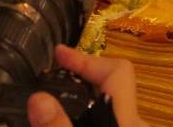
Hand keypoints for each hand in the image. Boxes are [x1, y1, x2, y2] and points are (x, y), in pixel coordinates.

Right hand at [28, 45, 144, 126]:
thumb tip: (38, 99)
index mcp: (127, 121)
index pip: (118, 70)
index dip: (85, 59)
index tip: (58, 53)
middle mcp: (134, 123)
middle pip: (110, 87)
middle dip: (79, 79)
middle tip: (46, 80)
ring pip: (106, 106)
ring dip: (80, 101)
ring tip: (49, 102)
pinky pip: (107, 120)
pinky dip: (86, 116)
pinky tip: (63, 121)